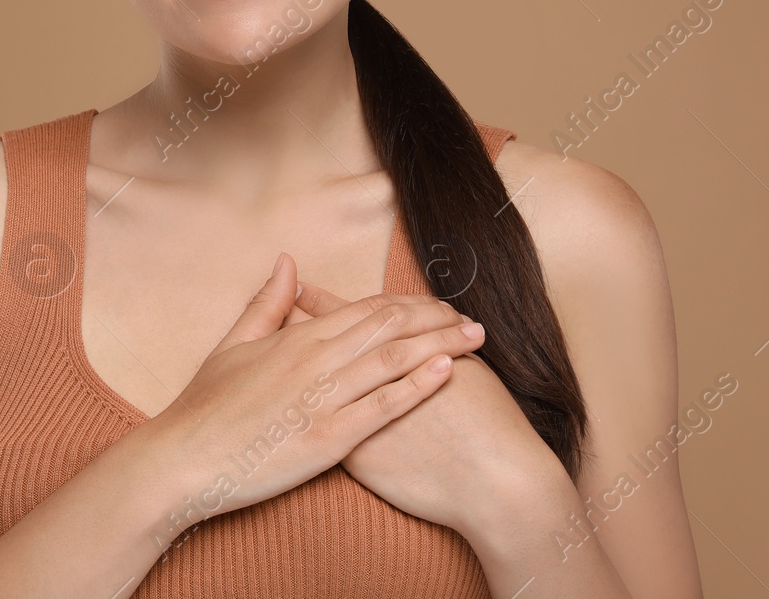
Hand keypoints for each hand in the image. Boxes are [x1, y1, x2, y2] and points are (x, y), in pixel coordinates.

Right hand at [140, 253, 482, 516]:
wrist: (182, 459)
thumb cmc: (204, 406)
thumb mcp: (233, 344)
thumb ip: (268, 303)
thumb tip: (288, 262)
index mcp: (299, 337)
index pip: (367, 309)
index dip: (409, 305)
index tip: (440, 307)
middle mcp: (316, 360)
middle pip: (390, 327)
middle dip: (437, 321)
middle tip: (473, 321)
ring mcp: (323, 398)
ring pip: (393, 360)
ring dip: (440, 345)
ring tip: (476, 340)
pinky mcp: (327, 438)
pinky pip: (381, 407)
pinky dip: (416, 387)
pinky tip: (446, 374)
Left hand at [286, 279, 561, 535]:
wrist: (495, 480)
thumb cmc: (491, 423)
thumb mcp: (465, 367)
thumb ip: (436, 344)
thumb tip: (427, 326)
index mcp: (395, 353)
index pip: (351, 318)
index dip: (324, 300)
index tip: (301, 287)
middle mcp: (366, 377)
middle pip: (321, 345)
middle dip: (299, 328)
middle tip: (275, 311)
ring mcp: (354, 414)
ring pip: (310, 385)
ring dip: (292, 370)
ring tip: (273, 352)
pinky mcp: (353, 454)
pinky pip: (316, 429)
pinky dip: (303, 414)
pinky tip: (290, 408)